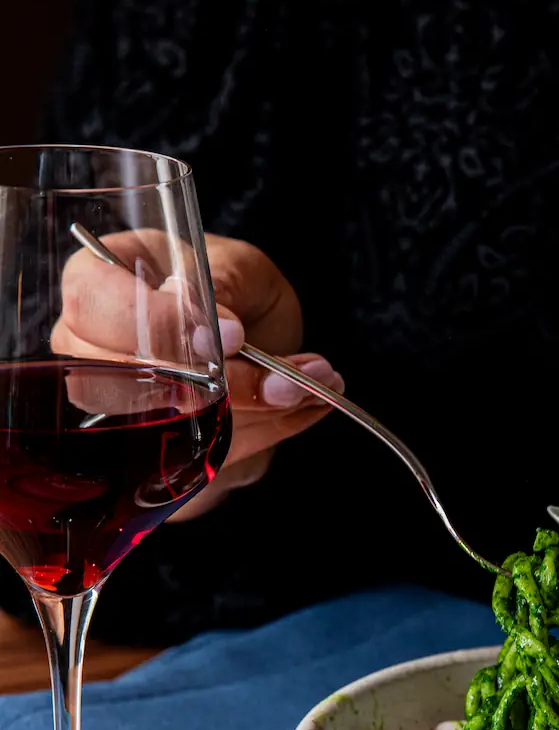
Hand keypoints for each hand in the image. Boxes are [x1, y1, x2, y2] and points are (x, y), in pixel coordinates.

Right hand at [54, 230, 342, 519]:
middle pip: (112, 382)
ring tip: (304, 386)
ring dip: (246, 417)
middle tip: (284, 379)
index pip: (94, 304)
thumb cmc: (234, 289)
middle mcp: (84, 347)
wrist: (255, 341)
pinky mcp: (149, 453)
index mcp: (96, 277)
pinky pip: (194, 461)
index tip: (233, 336)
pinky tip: (300, 407)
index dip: (160, 326)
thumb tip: (214, 333)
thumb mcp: (239, 268)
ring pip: (158, 432)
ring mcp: (108, 407)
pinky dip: (258, 438)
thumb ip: (221, 288)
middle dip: (212, 388)